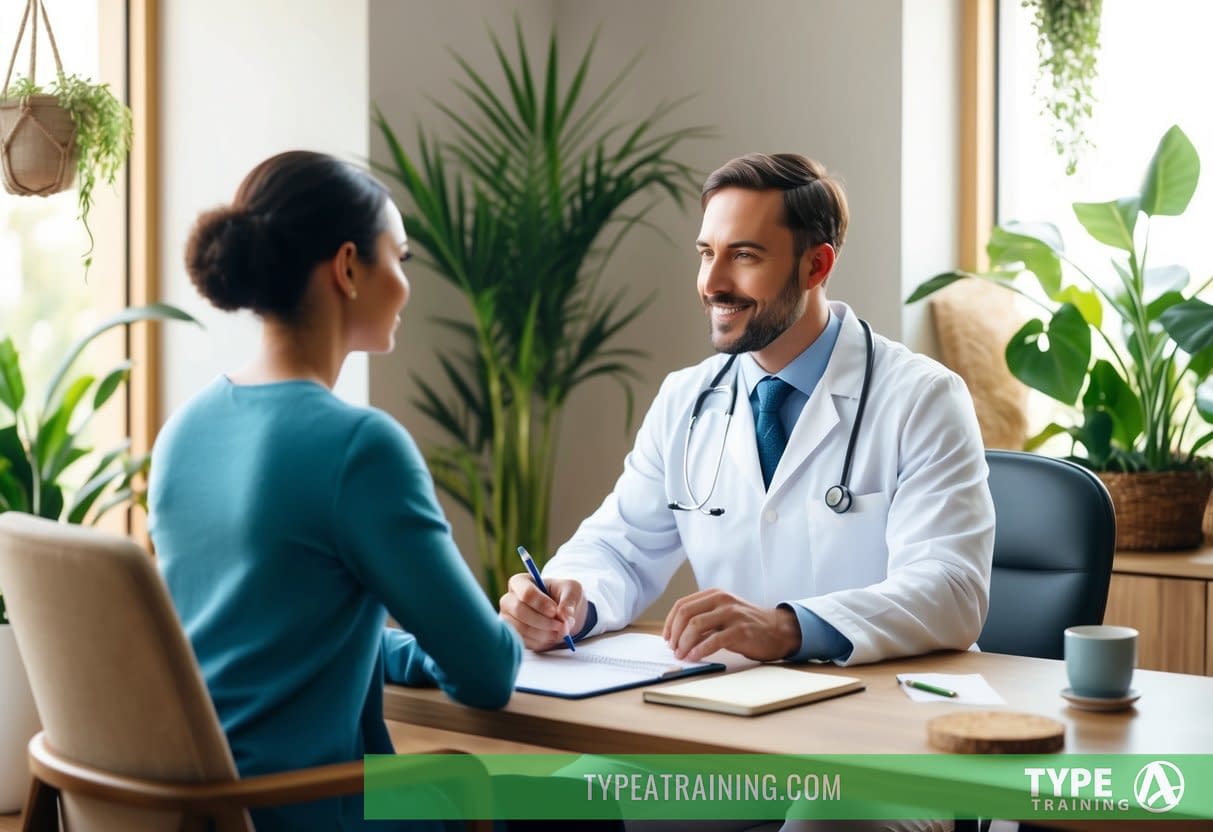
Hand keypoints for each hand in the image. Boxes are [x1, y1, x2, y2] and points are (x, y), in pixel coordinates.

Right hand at [500, 572, 587, 650]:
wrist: (562, 613)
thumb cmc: (564, 595)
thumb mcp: (572, 590)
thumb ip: (569, 600)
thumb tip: (565, 615)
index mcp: (521, 582)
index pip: (526, 593)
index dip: (541, 603)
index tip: (555, 611)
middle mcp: (509, 600)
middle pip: (519, 611)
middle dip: (543, 621)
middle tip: (561, 625)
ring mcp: (509, 619)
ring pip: (522, 629)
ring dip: (544, 633)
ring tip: (560, 631)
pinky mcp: (513, 635)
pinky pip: (525, 642)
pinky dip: (541, 642)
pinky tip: (552, 636)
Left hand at [663, 588, 800, 661]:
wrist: (778, 630)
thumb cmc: (747, 624)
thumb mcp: (724, 613)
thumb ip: (704, 618)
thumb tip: (677, 635)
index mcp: (715, 594)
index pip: (682, 605)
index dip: (669, 622)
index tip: (666, 637)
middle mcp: (722, 600)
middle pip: (686, 613)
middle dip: (674, 633)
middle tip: (673, 648)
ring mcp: (732, 614)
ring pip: (696, 625)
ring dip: (683, 643)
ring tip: (681, 655)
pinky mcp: (740, 631)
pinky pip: (713, 640)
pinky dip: (700, 650)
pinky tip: (694, 657)